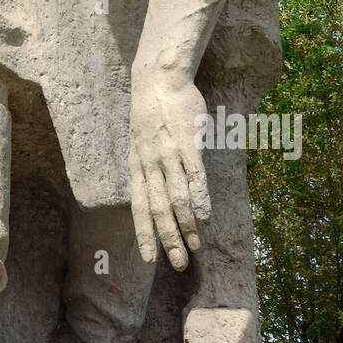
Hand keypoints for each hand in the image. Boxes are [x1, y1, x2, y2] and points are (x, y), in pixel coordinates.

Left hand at [129, 75, 210, 270]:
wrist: (159, 78)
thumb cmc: (153, 112)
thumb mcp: (142, 143)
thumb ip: (149, 169)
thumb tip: (159, 194)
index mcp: (137, 166)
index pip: (138, 207)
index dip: (144, 234)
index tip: (149, 260)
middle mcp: (149, 164)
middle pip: (158, 209)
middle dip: (168, 240)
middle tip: (179, 264)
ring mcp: (167, 153)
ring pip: (176, 198)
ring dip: (186, 226)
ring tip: (196, 246)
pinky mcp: (186, 142)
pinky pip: (193, 176)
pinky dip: (198, 199)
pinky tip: (205, 217)